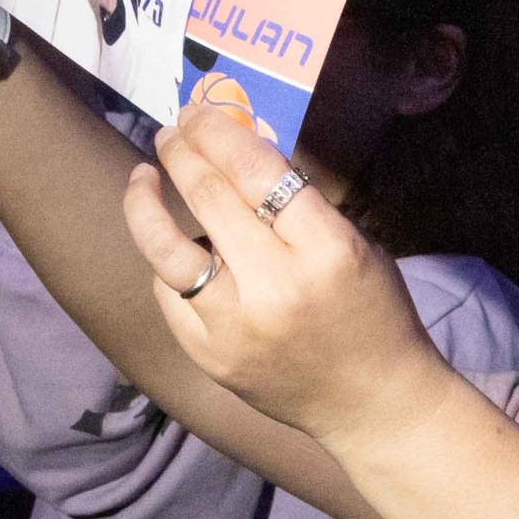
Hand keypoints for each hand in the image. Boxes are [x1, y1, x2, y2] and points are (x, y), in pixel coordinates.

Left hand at [126, 105, 445, 451]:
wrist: (375, 405)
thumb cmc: (374, 315)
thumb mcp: (358, 248)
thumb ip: (301, 209)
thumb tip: (238, 154)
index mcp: (327, 250)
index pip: (256, 171)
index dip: (218, 132)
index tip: (200, 113)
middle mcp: (276, 287)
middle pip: (208, 197)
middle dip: (182, 152)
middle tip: (171, 132)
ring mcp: (236, 327)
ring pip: (165, 248)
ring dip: (145, 201)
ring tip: (143, 177)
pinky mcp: (210, 357)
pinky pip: (170, 295)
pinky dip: (167, 262)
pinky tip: (173, 247)